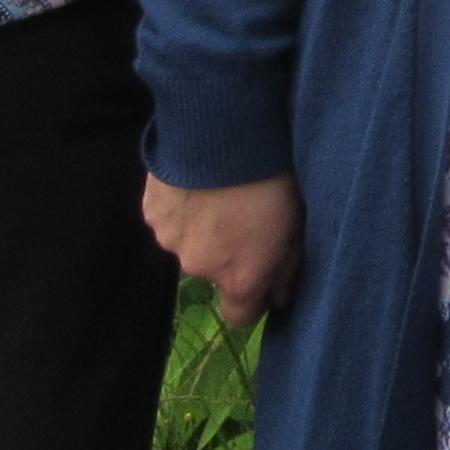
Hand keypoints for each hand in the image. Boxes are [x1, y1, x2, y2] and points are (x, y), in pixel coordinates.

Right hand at [146, 172, 300, 327]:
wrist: (225, 132)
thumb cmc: (273, 178)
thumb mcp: (297, 224)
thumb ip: (287, 269)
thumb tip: (280, 298)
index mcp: (239, 278)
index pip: (240, 316)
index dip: (252, 299)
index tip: (262, 274)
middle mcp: (200, 268)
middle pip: (214, 271)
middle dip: (227, 250)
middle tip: (244, 212)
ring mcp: (171, 240)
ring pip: (189, 242)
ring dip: (202, 226)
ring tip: (220, 189)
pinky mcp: (152, 211)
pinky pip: (170, 216)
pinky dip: (183, 204)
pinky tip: (197, 178)